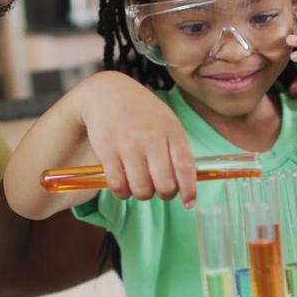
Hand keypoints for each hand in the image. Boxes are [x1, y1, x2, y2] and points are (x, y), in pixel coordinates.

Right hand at [69, 71, 196, 206]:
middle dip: (165, 194)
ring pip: (142, 190)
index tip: (189, 203)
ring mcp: (128, 144)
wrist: (107, 92)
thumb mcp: (166, 122)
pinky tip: (124, 185)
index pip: (185, 167)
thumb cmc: (143, 113)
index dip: (189, 190)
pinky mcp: (107, 150)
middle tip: (160, 189)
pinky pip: (118, 185)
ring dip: (143, 194)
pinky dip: (123, 192)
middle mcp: (151, 137)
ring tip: (141, 185)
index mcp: (171, 130)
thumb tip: (187, 185)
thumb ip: (178, 150)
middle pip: (164, 184)